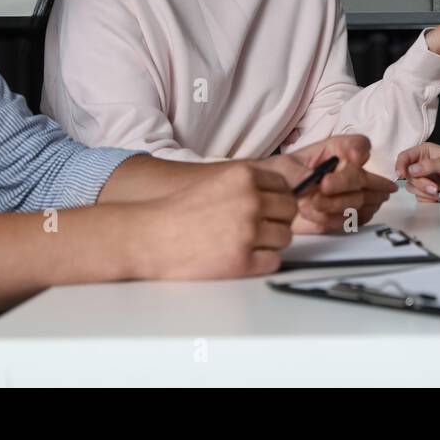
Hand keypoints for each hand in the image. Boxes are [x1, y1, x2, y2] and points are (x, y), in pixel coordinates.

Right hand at [135, 163, 295, 277]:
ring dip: (270, 242)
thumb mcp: (216, 182)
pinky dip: (262, 262)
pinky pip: (273, 261)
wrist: (149, 238)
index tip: (268, 208)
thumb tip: (283, 194)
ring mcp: (248, 232)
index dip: (278, 200)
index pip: (285, 186)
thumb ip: (248, 185)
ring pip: (285, 238)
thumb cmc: (178, 212)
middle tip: (258, 228)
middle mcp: (250, 201)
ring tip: (244, 243)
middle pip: (289, 212)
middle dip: (277, 220)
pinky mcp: (243, 261)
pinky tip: (242, 258)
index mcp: (243, 176)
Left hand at [254, 134, 396, 233]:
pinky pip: (349, 221)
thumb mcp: (283, 167)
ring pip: (360, 201)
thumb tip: (311, 178)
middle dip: (345, 182)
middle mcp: (350, 172)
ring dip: (333, 204)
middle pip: (364, 176)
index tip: (352, 157)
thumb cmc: (281, 177)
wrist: (273, 203)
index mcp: (337, 150)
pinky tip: (310, 213)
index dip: (360, 150)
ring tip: (307, 204)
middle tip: (324, 186)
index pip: (360, 145)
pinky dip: (328, 219)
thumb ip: (298, 172)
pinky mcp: (350, 218)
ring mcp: (354, 196)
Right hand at [395, 141, 439, 200]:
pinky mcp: (428, 190)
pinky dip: (428, 198)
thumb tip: (411, 169)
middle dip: (420, 183)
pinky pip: (419, 197)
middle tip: (434, 187)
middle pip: (408, 176)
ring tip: (438, 191)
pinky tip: (439, 195)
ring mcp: (424, 178)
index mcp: (424, 152)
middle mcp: (421, 165)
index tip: (402, 174)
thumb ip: (428, 166)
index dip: (400, 165)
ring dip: (424, 191)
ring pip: (412, 188)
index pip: (404, 157)